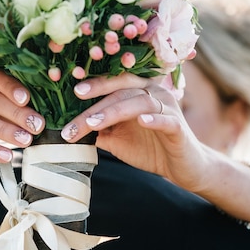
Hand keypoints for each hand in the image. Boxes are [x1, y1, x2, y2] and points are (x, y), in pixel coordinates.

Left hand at [60, 72, 211, 191]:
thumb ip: (97, 129)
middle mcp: (154, 93)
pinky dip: (153, 119)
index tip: (73, 90)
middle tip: (75, 112)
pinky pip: (166, 120)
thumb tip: (68, 127)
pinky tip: (141, 121)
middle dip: (97, 101)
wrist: (182, 168)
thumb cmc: (149, 148)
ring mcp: (168, 108)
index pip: (114, 81)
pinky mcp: (179, 127)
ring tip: (94, 123)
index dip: (95, 83)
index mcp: (139, 91)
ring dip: (115, 111)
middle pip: (123, 89)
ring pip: (140, 102)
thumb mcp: (117, 138)